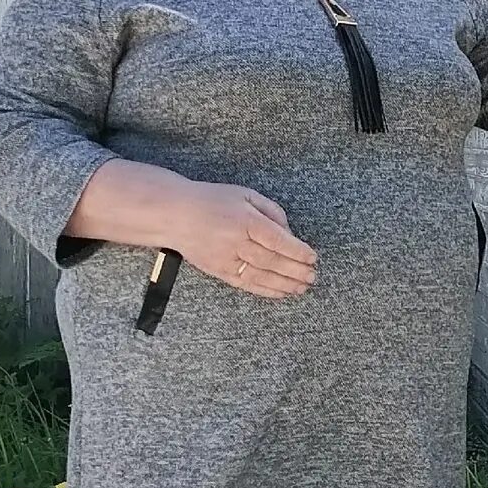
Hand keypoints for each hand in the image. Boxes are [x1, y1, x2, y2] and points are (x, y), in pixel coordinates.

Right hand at [173, 182, 317, 298]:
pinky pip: (246, 284)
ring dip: (285, 285)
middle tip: (312, 277)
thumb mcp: (245, 195)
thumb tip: (289, 233)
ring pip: (261, 276)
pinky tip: (281, 293)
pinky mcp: (219, 271)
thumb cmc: (211, 201)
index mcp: (246, 220)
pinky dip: (266, 290)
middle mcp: (236, 242)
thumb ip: (271, 211)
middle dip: (296, 271)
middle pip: (272, 261)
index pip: (278, 240)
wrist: (174, 215)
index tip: (312, 258)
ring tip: (302, 288)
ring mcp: (226, 259)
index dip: (298, 251)